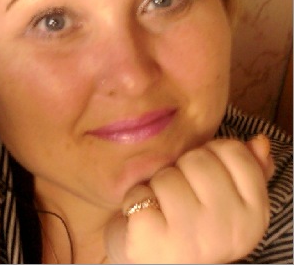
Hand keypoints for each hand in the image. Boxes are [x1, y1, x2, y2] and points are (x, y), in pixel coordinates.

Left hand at [105, 135, 273, 263]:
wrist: (157, 262)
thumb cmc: (191, 222)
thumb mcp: (225, 198)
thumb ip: (246, 169)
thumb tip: (259, 142)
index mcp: (254, 214)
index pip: (233, 151)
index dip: (210, 155)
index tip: (203, 178)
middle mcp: (230, 228)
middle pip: (198, 160)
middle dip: (181, 170)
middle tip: (181, 198)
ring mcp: (192, 237)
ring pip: (167, 176)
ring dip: (157, 187)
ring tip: (163, 210)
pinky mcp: (154, 240)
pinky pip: (140, 193)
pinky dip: (135, 200)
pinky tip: (145, 219)